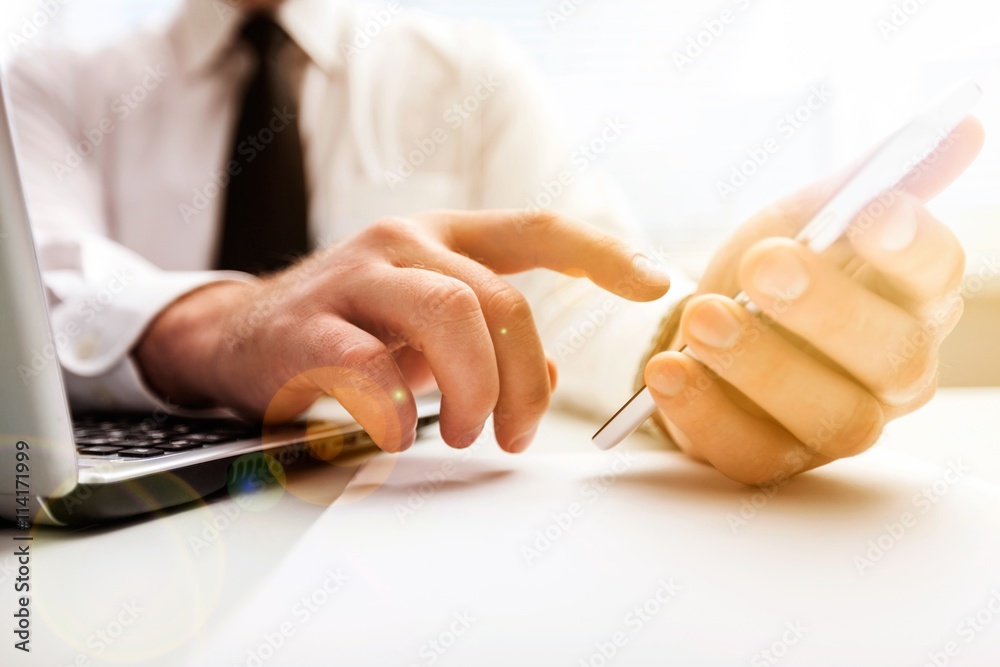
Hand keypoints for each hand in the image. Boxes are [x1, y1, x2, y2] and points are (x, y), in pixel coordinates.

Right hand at [136, 210, 669, 452]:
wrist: (237, 335)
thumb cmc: (350, 330)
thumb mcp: (426, 324)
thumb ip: (490, 337)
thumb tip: (549, 368)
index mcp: (443, 237)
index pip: (537, 229)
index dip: (603, 251)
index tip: (658, 282)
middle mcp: (404, 243)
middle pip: (499, 298)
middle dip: (522, 378)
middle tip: (513, 434)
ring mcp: (353, 278)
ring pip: (450, 315)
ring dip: (477, 389)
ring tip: (470, 434)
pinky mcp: (305, 327)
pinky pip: (369, 368)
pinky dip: (400, 412)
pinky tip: (400, 434)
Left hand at [644, 118, 984, 484]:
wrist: (708, 326)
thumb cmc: (771, 270)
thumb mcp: (807, 216)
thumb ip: (867, 179)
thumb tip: (960, 127)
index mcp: (911, 302)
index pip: (937, 277)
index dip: (913, 247)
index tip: (872, 211)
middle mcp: (893, 374)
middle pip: (893, 356)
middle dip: (828, 309)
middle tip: (765, 264)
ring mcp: (836, 427)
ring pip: (830, 417)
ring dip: (762, 366)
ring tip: (703, 317)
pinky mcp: (774, 460)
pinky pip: (750, 454)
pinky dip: (703, 414)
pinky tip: (667, 370)